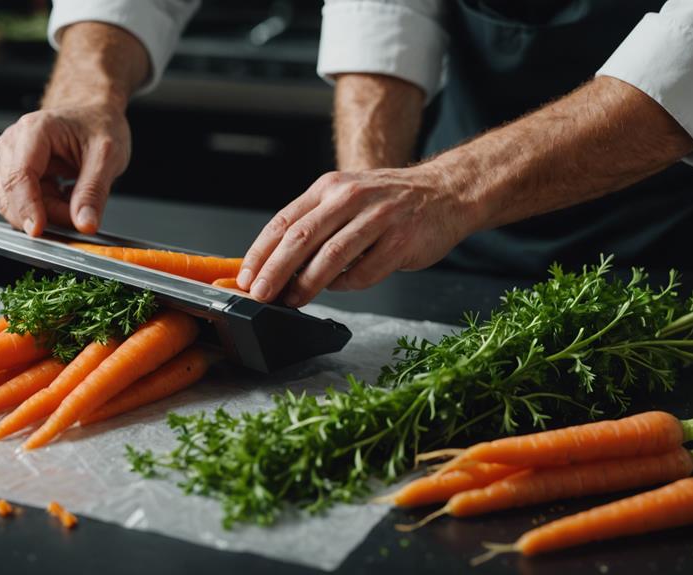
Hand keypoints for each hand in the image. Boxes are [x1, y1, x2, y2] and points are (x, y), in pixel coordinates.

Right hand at [0, 103, 130, 235]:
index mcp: (34, 131)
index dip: (27, 206)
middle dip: (44, 213)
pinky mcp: (13, 175)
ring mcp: (10, 160)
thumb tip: (84, 223)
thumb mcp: (107, 157)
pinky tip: (65, 198)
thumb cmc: (98, 125)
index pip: (19, 175)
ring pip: (14, 204)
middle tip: (78, 215)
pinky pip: (21, 205)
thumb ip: (94, 192)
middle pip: (12, 193)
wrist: (94, 115)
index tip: (38, 230)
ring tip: (75, 201)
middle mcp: (14, 143)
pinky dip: (44, 211)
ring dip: (45, 213)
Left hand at [236, 167, 478, 306]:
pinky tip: (340, 286)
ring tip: (293, 300)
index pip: (284, 222)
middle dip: (275, 272)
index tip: (246, 277)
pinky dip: (347, 285)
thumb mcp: (345, 199)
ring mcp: (378, 218)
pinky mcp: (401, 241)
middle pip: (301, 239)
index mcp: (329, 188)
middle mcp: (351, 198)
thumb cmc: (388, 202)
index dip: (261, 252)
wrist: (446, 192)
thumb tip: (275, 266)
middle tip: (261, 295)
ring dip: (307, 284)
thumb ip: (313, 225)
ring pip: (331, 257)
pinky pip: (364, 272)